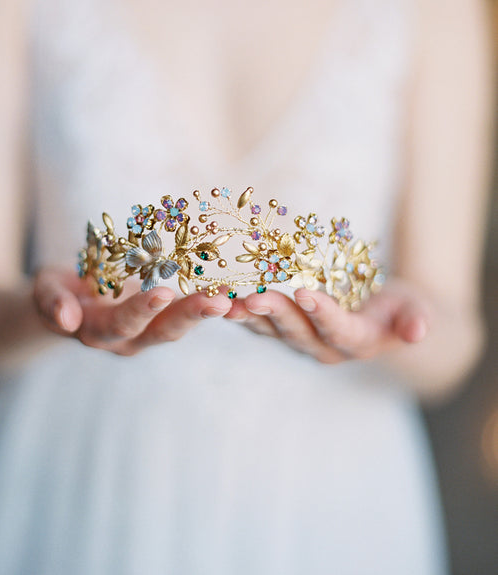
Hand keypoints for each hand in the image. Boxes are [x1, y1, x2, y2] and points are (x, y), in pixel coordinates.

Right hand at [33, 266, 231, 355]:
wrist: (68, 302)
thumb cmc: (55, 292)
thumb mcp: (45, 292)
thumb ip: (52, 303)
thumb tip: (66, 319)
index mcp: (100, 331)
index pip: (124, 324)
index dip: (142, 309)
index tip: (163, 291)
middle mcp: (129, 338)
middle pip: (163, 331)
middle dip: (191, 316)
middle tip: (219, 301)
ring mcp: (148, 331)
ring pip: (180, 326)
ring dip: (207, 312)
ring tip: (233, 296)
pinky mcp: (162, 317)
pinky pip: (188, 312)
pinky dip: (210, 303)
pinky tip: (233, 290)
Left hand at [225, 279, 430, 363]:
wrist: (384, 315)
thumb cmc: (402, 307)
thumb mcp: (415, 309)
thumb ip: (415, 319)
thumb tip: (419, 332)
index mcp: (356, 342)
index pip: (338, 330)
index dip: (322, 314)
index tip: (305, 293)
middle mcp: (325, 347)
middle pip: (298, 333)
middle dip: (275, 315)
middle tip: (253, 298)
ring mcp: (302, 340)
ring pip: (272, 331)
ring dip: (249, 318)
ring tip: (227, 304)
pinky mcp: (285, 330)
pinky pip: (260, 323)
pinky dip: (241, 313)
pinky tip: (221, 301)